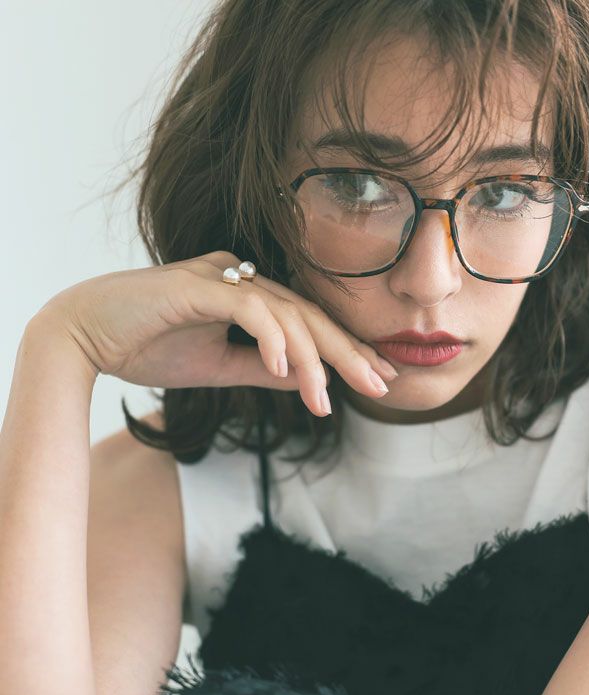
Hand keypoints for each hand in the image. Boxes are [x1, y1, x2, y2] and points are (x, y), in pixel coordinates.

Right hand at [34, 250, 397, 416]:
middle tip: (383, 384)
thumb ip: (261, 368)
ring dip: (310, 359)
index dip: (345, 349)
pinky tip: (286, 369)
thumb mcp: (218, 366)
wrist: (83, 336)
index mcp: (247, 295)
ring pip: (285, 314)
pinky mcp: (196, 284)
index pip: (308, 322)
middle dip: (348, 352)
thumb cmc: (146, 346)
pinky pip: (247, 309)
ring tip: (326, 401)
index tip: (378, 377)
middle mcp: (240, 278)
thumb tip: (304, 379)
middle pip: (309, 315)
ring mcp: (219, 276)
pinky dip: (270, 338)